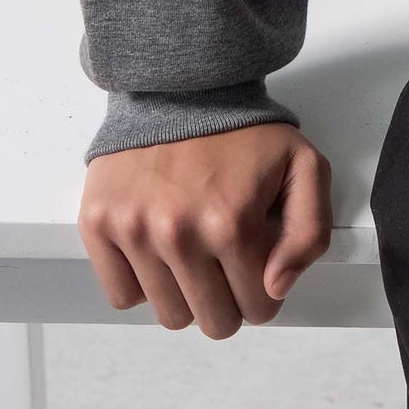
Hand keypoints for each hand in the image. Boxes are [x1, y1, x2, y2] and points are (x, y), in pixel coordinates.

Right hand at [78, 123, 332, 338]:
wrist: (181, 86)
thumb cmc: (243, 132)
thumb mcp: (304, 167)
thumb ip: (310, 233)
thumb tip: (275, 289)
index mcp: (232, 222)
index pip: (258, 308)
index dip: (265, 292)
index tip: (259, 266)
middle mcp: (178, 234)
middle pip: (212, 321)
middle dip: (228, 300)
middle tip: (227, 263)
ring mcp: (133, 230)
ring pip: (168, 315)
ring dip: (186, 293)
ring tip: (194, 251)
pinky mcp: (98, 224)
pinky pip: (122, 295)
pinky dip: (143, 282)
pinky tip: (159, 249)